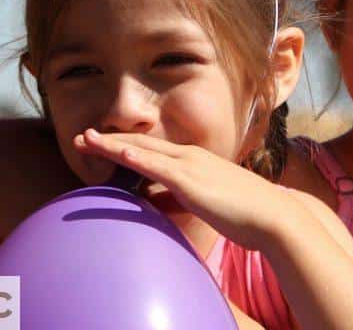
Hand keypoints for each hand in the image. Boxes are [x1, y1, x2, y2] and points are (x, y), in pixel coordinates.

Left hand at [74, 129, 293, 251]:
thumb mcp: (206, 203)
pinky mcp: (191, 181)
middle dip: (109, 139)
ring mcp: (190, 166)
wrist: (271, 216)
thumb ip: (181, 198)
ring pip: (142, 151)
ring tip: (84, 140)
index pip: (151, 149)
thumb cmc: (244, 213)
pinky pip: (157, 167)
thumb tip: (157, 203)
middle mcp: (189, 156)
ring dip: (111, 145)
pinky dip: (135, 157)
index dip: (124, 145)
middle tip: (81, 137)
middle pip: (141, 144)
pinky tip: (117, 152)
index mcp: (193, 160)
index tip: (99, 143)